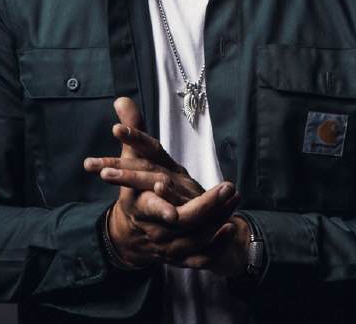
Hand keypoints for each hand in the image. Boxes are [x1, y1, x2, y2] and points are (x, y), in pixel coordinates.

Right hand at [84, 97, 240, 268]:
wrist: (132, 231)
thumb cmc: (137, 188)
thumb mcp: (133, 159)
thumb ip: (133, 131)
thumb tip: (122, 99)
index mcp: (139, 205)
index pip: (151, 207)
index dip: (163, 206)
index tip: (173, 195)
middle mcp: (153, 228)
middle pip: (182, 223)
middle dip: (206, 206)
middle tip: (227, 187)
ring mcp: (167, 245)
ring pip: (196, 238)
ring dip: (217, 220)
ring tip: (234, 198)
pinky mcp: (181, 256)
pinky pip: (201, 257)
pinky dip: (216, 246)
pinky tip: (231, 227)